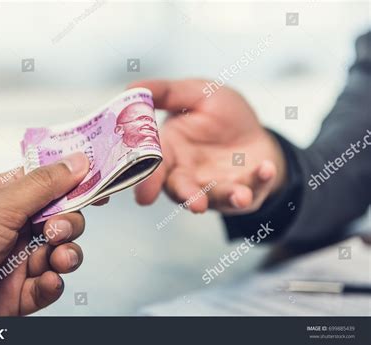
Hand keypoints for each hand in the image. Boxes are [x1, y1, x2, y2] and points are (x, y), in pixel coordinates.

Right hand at [130, 79, 286, 213]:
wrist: (253, 133)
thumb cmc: (219, 115)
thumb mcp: (196, 93)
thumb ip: (166, 92)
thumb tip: (131, 88)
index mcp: (170, 151)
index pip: (153, 166)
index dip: (147, 181)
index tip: (144, 196)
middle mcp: (187, 174)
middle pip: (180, 189)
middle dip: (188, 196)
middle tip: (196, 204)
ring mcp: (215, 186)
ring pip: (216, 197)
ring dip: (228, 196)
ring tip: (241, 196)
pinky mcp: (242, 192)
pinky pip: (251, 190)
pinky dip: (260, 181)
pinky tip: (266, 169)